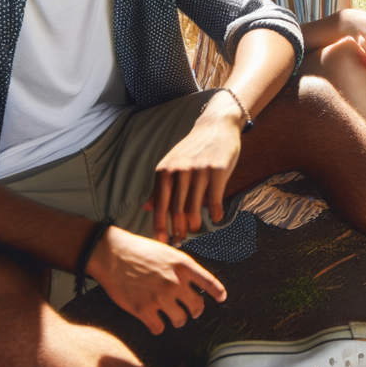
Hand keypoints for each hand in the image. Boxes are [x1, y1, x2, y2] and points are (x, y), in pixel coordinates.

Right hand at [88, 226, 226, 334]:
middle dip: (195, 311)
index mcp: (183, 265)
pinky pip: (159, 328)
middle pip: (197, 306)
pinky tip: (154, 322)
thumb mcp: (167, 251)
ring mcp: (159, 297)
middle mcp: (174, 282)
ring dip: (178, 320)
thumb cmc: (137, 250)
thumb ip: (181, 268)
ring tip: (173, 318)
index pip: (210, 283)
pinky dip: (157, 326)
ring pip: (180, 320)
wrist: (111, 254)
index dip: (218, 293)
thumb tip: (193, 283)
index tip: (221, 298)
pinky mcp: (143, 309)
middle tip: (191, 312)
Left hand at [145, 101, 242, 243]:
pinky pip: (215, 198)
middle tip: (180, 239)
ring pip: (194, 206)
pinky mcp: (218, 171)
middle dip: (177, 228)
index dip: (160, 225)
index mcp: (165, 171)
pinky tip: (216, 218)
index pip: (160, 204)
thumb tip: (146, 208)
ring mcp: (199, 171)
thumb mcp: (172, 164)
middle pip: (176, 208)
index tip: (162, 240)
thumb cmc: (194, 148)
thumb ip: (160, 187)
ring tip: (195, 229)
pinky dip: (215, 212)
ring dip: (195, 222)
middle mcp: (180, 171)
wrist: (216, 126)